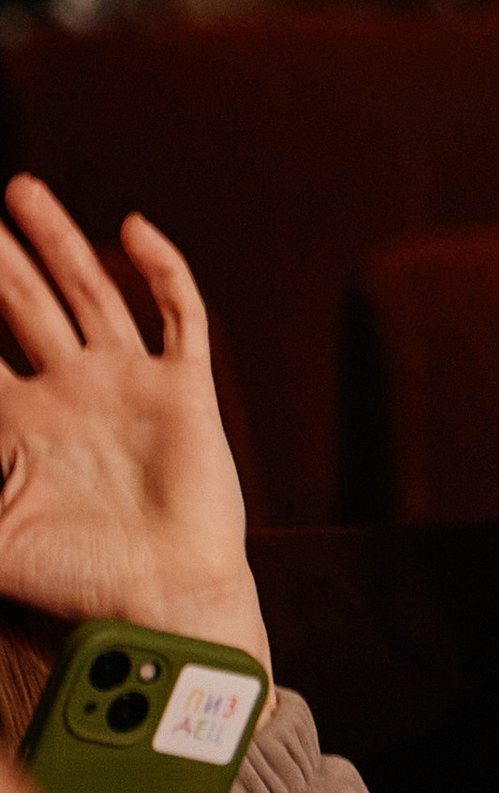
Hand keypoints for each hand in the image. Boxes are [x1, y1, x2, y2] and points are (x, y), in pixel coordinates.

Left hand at [0, 182, 262, 662]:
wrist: (164, 598)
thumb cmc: (79, 581)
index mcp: (22, 427)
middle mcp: (73, 393)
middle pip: (24, 306)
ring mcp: (128, 384)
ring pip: (88, 293)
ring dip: (58, 243)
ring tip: (21, 194)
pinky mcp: (183, 386)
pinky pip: (176, 314)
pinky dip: (159, 270)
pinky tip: (133, 231)